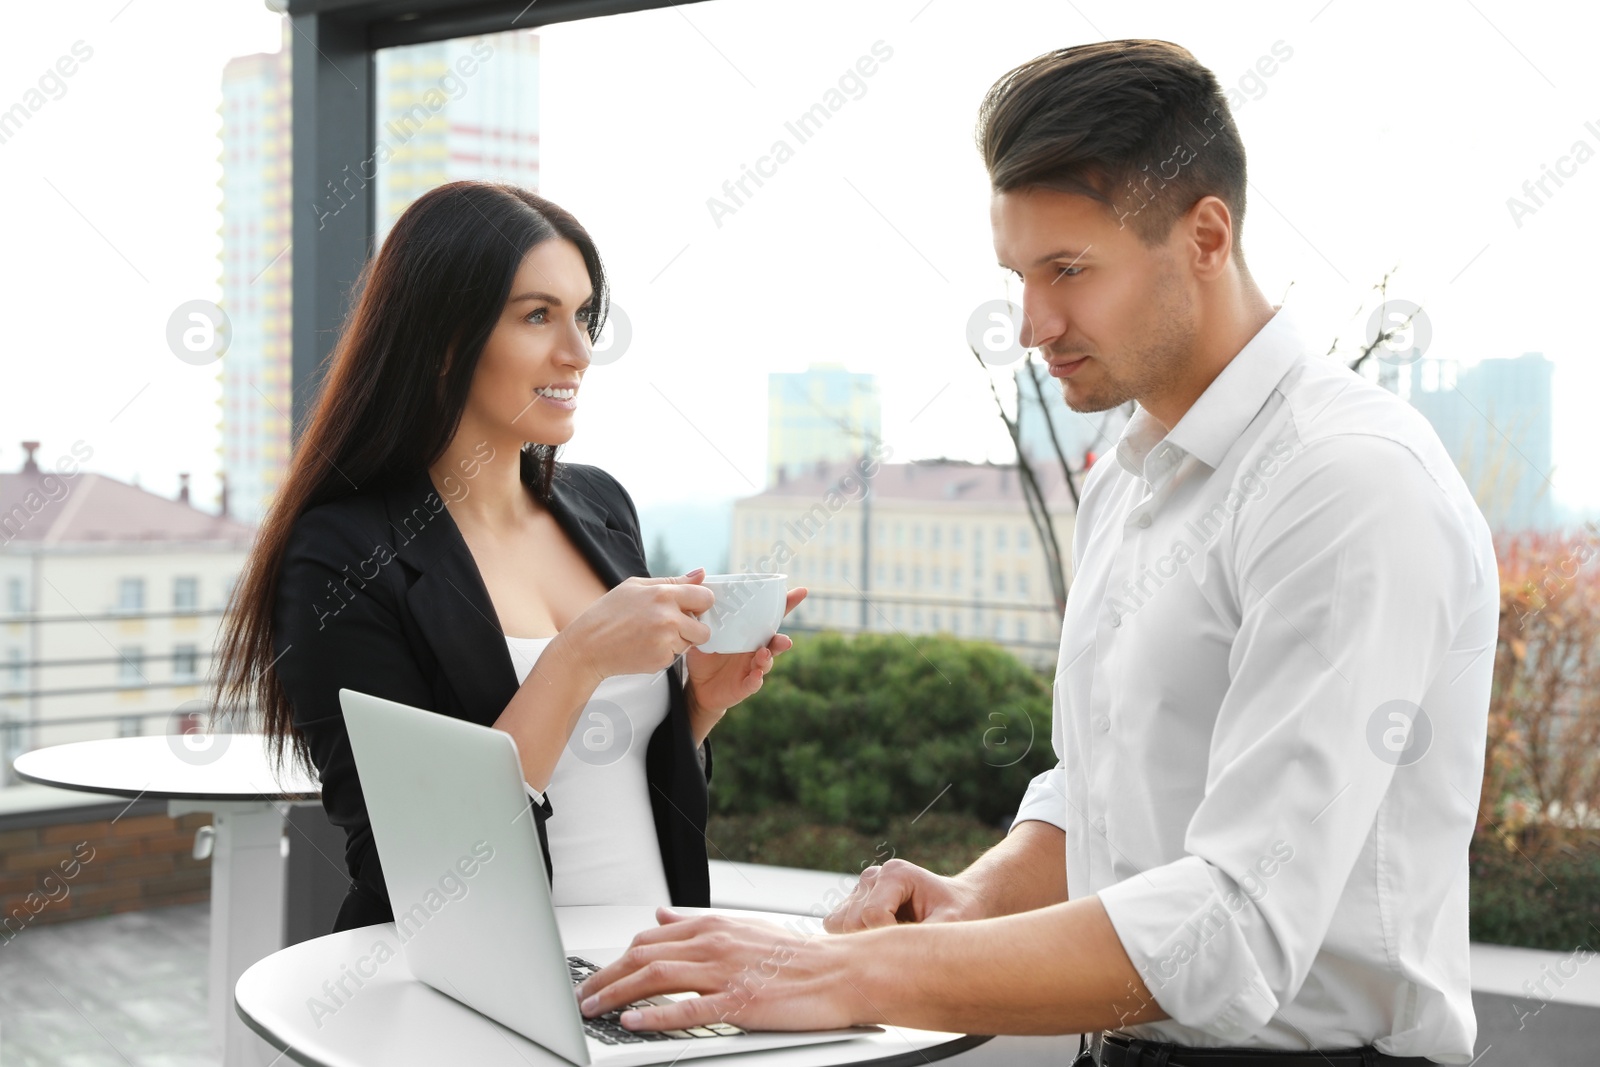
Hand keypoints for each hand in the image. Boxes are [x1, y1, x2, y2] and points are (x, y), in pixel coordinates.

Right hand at [559, 571, 714, 682]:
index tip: (692, 607)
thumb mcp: (635, 586)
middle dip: (693, 629)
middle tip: (671, 626)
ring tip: (651, 636)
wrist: (587, 647)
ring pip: (690, 644)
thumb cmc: (608, 614)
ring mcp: (665, 641)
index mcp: (663, 594)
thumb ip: (672, 581)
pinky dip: (663, 654)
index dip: (701, 604)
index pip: (706, 598)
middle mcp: (668, 617)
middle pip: (704, 629)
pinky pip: (675, 658)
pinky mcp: (661, 660)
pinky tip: (644, 647)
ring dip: (677, 642)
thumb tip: (701, 574)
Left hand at [576, 908, 875, 1032]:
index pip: (649, 938)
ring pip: (655, 979)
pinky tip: (633, 1022)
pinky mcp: (738, 1004)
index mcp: (713, 925)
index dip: (618, 958)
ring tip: (594, 1008)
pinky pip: (687, 1011)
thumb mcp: (742, 928)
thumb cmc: (797, 955)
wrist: (840, 971)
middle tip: (583, 995)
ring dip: (617, 993)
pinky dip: (654, 1017)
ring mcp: (725, 973)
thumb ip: (697, 923)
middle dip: (605, 977)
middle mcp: (713, 944)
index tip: (600, 975)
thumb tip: (661, 913)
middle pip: (642, 957)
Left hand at [684, 586, 806, 734]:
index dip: (787, 605)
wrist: (698, 687)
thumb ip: (703, 608)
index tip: (801, 592)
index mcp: (750, 633)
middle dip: (782, 640)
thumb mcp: (701, 630)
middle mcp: (755, 649)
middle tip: (785, 639)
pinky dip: (756, 679)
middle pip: (774, 642)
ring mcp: (752, 667)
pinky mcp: (744, 685)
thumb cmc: (705, 654)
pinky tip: (756, 674)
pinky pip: (753, 682)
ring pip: (767, 662)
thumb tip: (701, 575)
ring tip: (765, 653)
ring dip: (768, 658)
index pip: (770, 617)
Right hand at [823, 858, 984, 932]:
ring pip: (837, 925)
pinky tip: (880, 942)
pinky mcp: (852, 902)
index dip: (889, 938)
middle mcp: (872, 876)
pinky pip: (836, 927)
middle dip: (874, 942)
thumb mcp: (951, 925)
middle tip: (903, 947)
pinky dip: (852, 940)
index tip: (912, 946)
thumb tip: (894, 962)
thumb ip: (922, 939)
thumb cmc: (958, 911)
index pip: (872, 914)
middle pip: (851, 921)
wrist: (959, 901)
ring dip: (860, 942)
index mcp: (895, 873)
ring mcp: (859, 888)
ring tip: (892, 943)